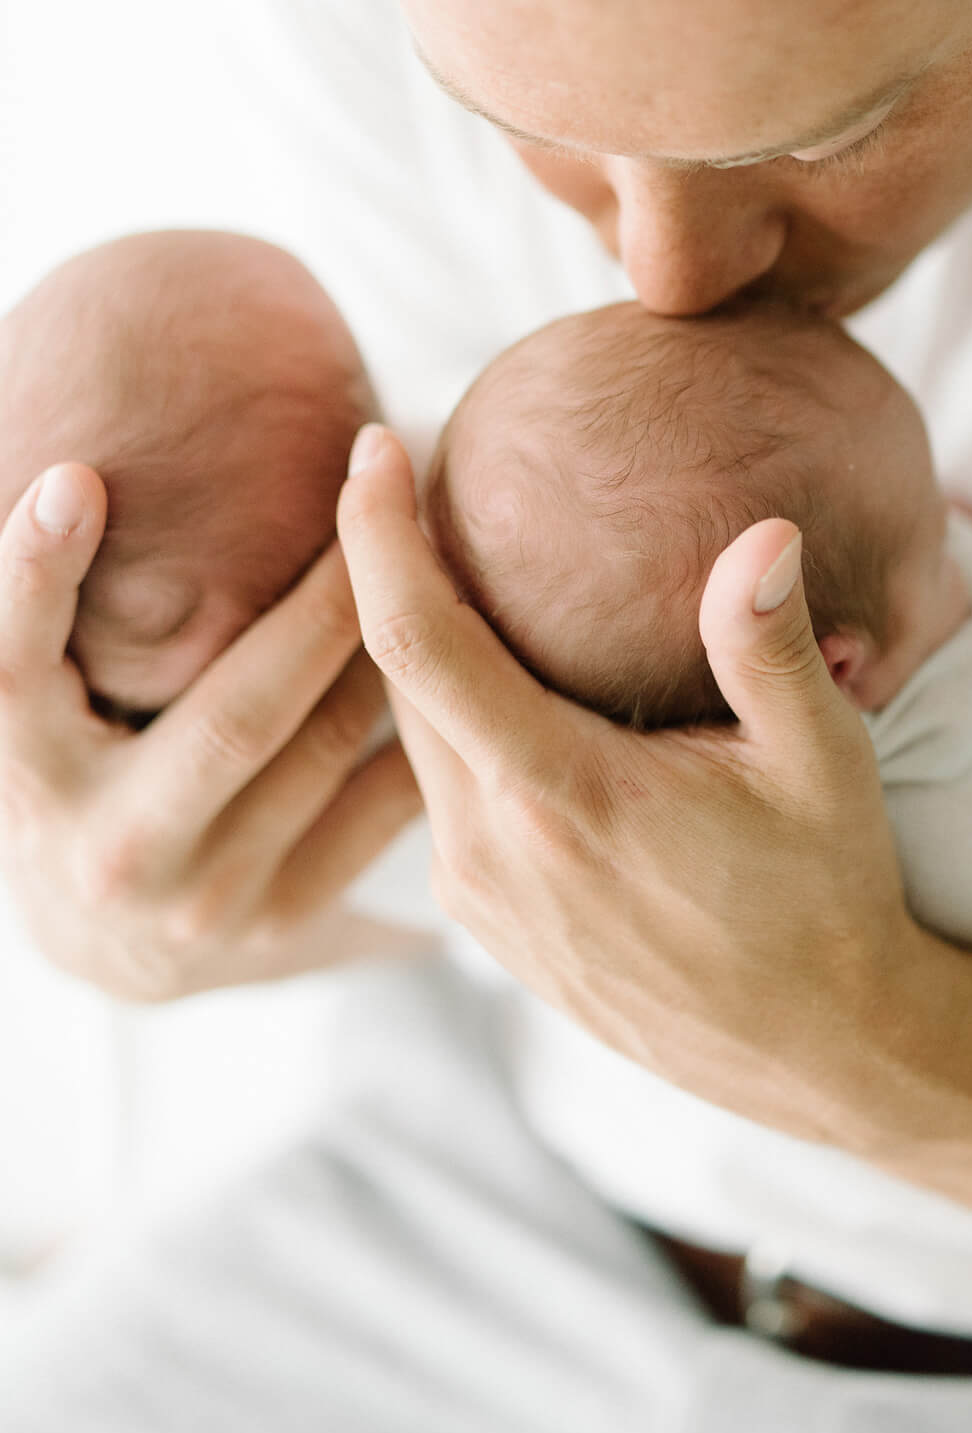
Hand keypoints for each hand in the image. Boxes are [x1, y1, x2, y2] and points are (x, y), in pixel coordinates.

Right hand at [0, 464, 424, 1000]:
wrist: (108, 955)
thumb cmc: (75, 780)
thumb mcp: (38, 714)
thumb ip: (56, 625)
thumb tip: (75, 478)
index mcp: (32, 775)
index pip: (14, 664)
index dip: (39, 574)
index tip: (79, 477)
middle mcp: (115, 849)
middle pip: (238, 711)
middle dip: (325, 599)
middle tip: (377, 493)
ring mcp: (207, 900)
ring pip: (328, 747)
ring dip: (392, 649)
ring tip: (437, 561)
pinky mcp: (284, 924)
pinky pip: (382, 802)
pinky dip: (425, 725)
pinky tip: (465, 661)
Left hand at [337, 426, 926, 1145]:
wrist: (821, 1052)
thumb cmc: (829, 895)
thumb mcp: (824, 763)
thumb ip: (775, 646)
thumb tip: (761, 532)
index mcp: (559, 796)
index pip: (419, 639)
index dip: (377, 533)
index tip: (373, 443)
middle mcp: (492, 852)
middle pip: (395, 678)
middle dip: (386, 568)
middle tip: (411, 467)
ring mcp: (483, 899)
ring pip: (412, 739)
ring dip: (417, 647)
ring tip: (447, 557)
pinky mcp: (493, 926)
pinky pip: (440, 795)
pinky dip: (448, 719)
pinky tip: (494, 677)